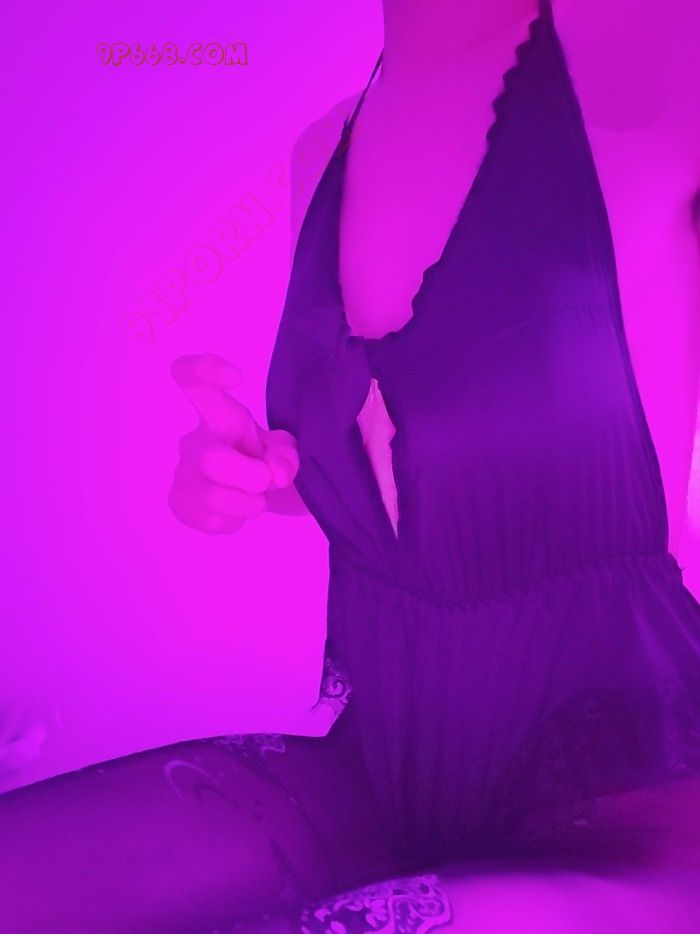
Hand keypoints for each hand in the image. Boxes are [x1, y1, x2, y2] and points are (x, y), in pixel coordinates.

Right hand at [169, 353, 299, 533]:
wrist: (265, 494)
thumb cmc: (272, 459)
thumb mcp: (289, 451)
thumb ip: (287, 457)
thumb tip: (274, 473)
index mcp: (220, 414)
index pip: (192, 380)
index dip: (205, 370)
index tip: (237, 377)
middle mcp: (194, 439)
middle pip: (211, 459)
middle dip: (249, 478)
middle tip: (267, 482)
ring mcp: (182, 472)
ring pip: (209, 495)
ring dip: (246, 504)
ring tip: (256, 500)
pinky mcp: (179, 501)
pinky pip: (203, 518)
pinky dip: (230, 522)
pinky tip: (235, 512)